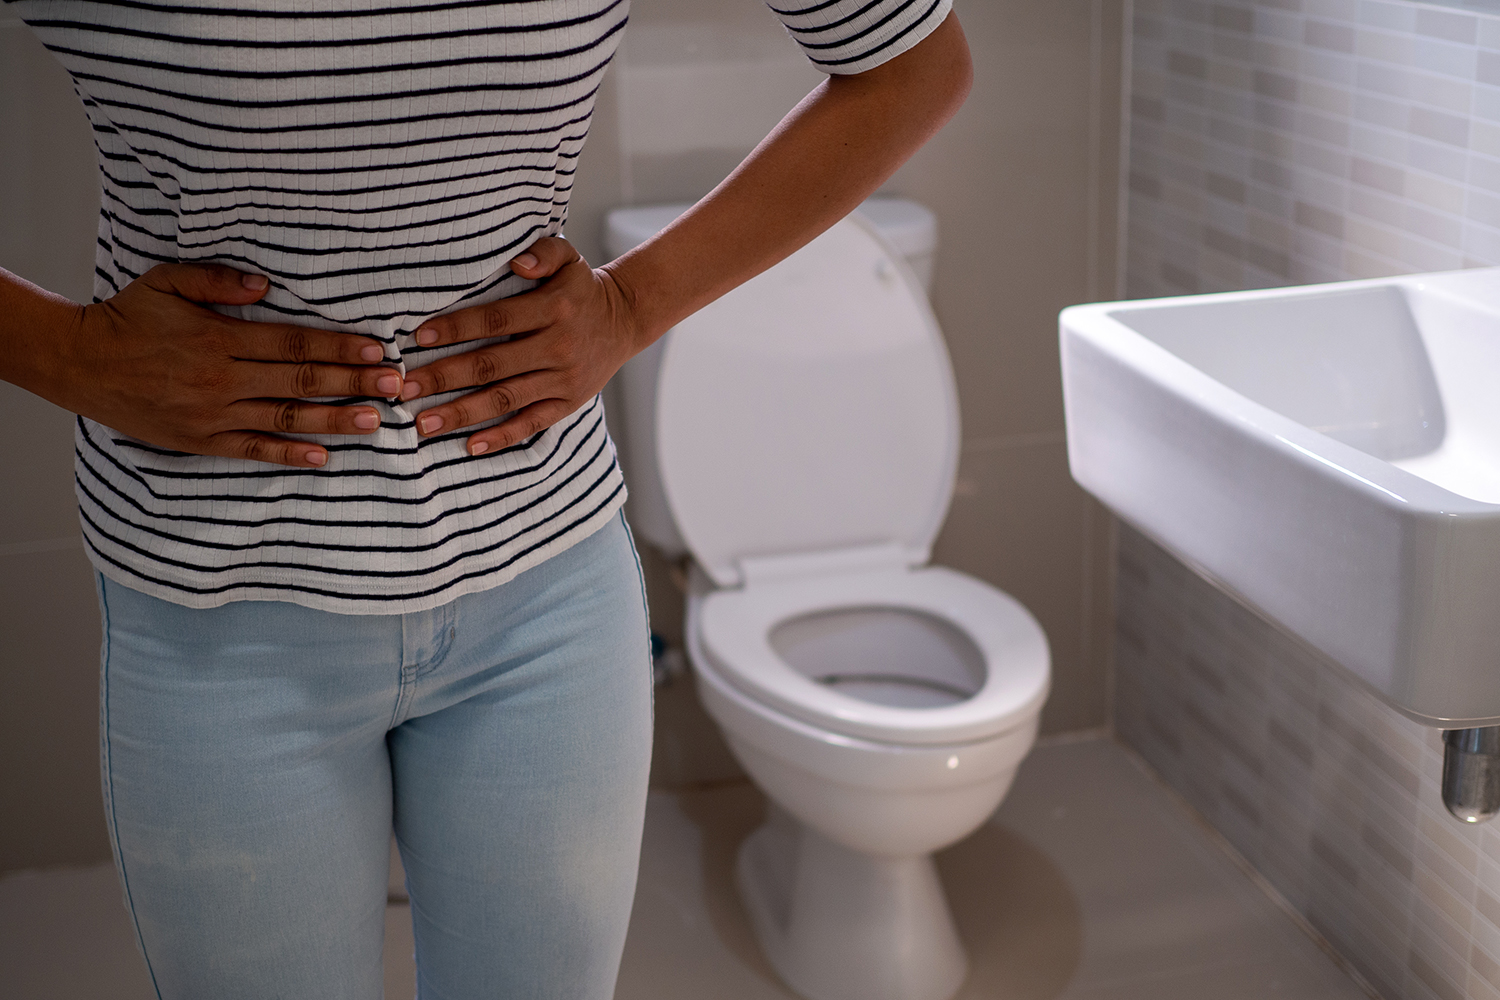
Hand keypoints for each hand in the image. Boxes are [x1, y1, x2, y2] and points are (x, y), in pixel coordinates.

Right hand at [50, 264, 394, 466]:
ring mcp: (213, 415)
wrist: (78, 364)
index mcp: (220, 339)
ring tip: (376, 422)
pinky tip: (324, 457)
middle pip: (300, 383)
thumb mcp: (166, 282)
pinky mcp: (201, 441)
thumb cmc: (127, 318)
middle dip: (353, 384)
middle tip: (397, 386)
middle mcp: (222, 380)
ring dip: (335, 422)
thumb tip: (266, 284)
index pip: (293, 344)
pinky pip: (253, 450)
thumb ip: (217, 280)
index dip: (339, 348)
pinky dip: (289, 455)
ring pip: (285, 419)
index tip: (378, 350)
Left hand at [398, 237, 645, 454]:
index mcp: (554, 308)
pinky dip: (502, 436)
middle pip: (492, 365)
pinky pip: (532, 423)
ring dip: (462, 413)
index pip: (496, 319)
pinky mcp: (568, 403)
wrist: (624, 320)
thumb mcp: (568, 257)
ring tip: (424, 424)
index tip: (418, 337)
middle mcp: (558, 346)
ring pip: (505, 399)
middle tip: (403, 389)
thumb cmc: (580, 287)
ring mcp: (564, 379)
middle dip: (444, 378)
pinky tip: (471, 446)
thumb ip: (543, 252)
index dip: (457, 328)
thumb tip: (517, 262)